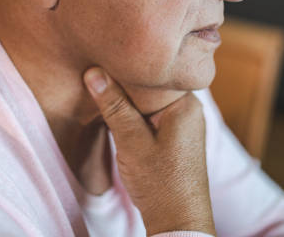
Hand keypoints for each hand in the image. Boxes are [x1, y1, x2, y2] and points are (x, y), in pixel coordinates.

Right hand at [83, 67, 214, 235]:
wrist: (178, 221)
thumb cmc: (160, 183)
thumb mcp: (131, 141)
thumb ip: (114, 106)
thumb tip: (94, 73)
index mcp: (186, 104)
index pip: (153, 75)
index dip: (126, 69)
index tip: (102, 62)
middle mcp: (189, 110)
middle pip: (151, 88)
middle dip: (125, 86)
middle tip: (97, 77)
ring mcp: (184, 125)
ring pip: (149, 104)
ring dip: (128, 104)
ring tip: (103, 95)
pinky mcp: (176, 139)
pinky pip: (153, 117)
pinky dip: (136, 117)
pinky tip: (118, 117)